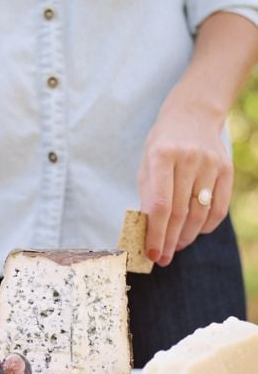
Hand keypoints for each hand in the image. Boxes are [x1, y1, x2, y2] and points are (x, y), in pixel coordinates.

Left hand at [138, 87, 232, 266]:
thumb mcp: (146, 163)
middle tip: (162, 258)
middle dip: (170, 241)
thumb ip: (148, 195)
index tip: (151, 254)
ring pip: (200, 214)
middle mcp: (188, 159)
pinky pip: (218, 208)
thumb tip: (149, 232)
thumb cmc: (162, 144)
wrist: (192, 115)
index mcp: (162, 156)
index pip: (160, 205)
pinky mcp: (226, 169)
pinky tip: (195, 232)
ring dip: (187, 237)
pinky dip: (206, 226)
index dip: (156, 234)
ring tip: (176, 247)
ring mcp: (210, 164)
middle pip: (180, 213)